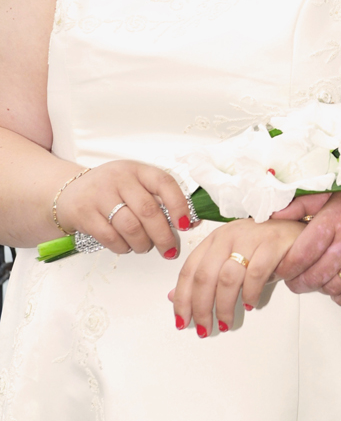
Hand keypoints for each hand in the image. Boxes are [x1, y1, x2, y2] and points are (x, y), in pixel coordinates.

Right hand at [55, 160, 193, 258]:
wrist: (69, 191)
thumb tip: (192, 221)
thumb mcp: (136, 185)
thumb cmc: (111, 191)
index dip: (179, 205)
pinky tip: (126, 246)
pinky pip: (110, 238)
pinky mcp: (84, 214)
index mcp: (137, 170)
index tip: (186, 225)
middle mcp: (119, 179)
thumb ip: (161, 200)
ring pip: (130, 227)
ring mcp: (100, 196)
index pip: (164, 183)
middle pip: (148, 210)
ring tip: (146, 247)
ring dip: (143, 244)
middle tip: (170, 250)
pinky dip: (123, 247)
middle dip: (163, 235)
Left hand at [170, 219, 303, 335]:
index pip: (189, 269)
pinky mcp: (272, 243)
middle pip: (205, 276)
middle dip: (201, 308)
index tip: (182, 320)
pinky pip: (255, 275)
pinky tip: (250, 303)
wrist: (294, 229)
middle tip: (204, 328)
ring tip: (227, 322)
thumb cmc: (262, 245)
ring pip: (227, 278)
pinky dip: (250, 294)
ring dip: (225, 306)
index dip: (182, 298)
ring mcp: (250, 238)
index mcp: (214, 239)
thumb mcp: (229, 259)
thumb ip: (204, 276)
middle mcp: (229, 236)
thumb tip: (175, 297)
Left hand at [275, 184, 340, 305]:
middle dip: (298, 282)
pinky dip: (340, 297)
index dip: (285, 267)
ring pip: (330, 289)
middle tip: (295, 279)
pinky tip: (338, 287)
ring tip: (317, 279)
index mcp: (335, 219)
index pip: (299, 255)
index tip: (281, 268)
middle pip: (312, 277)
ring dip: (319, 288)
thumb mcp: (338, 192)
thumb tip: (274, 214)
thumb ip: (304, 204)